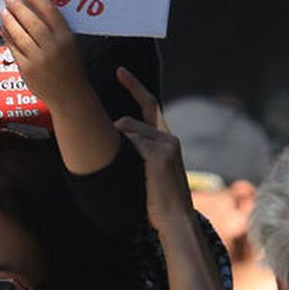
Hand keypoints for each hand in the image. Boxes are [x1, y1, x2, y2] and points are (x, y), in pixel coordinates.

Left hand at [0, 0, 92, 108]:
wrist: (70, 96)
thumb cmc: (70, 69)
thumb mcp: (70, 46)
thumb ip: (56, 31)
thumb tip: (33, 11)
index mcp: (66, 38)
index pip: (50, 12)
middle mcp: (53, 48)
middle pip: (32, 22)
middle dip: (19, 8)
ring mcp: (39, 59)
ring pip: (20, 35)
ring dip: (9, 21)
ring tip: (3, 11)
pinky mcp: (27, 69)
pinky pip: (14, 49)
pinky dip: (7, 37)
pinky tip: (2, 29)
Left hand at [111, 66, 195, 224]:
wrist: (174, 218)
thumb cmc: (157, 197)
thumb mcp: (145, 168)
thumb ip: (136, 148)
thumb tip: (115, 129)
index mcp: (167, 139)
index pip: (150, 104)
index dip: (134, 86)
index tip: (120, 70)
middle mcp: (169, 138)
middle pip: (128, 124)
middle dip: (115, 138)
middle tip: (113, 160)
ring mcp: (167, 146)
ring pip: (127, 136)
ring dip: (120, 153)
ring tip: (133, 175)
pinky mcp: (159, 157)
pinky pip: (132, 147)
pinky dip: (125, 158)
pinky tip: (137, 174)